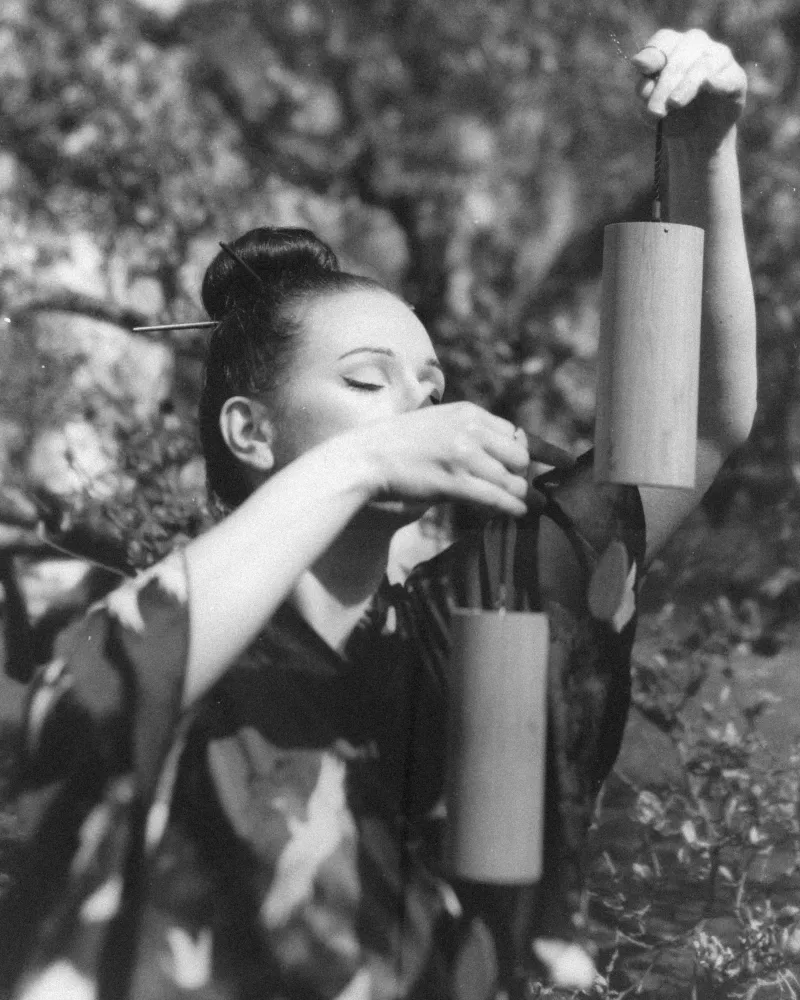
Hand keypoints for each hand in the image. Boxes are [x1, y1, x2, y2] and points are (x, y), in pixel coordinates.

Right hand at [350, 401, 529, 516]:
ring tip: (526, 506)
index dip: (516, 454)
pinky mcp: (453, 481)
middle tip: (515, 488)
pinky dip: (512, 507)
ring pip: (511, 480)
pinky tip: (519, 513)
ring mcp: (462, 455)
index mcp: (467, 413)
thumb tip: (498, 453)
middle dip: (520, 474)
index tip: (515, 469)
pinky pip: (495, 497)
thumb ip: (467, 432)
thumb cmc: (399, 444)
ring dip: (520, 496)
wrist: (366, 458)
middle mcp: (470, 430)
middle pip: (518, 456)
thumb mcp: (439, 424)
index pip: (513, 433)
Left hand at [632, 28, 746, 144]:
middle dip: (664, 85)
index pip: (663, 41)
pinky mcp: (736, 77)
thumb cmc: (672, 117)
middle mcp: (696, 46)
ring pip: (701, 65)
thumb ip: (645, 93)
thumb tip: (645, 82)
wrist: (698, 139)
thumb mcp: (652, 108)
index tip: (642, 68)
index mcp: (673, 48)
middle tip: (655, 111)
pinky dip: (717, 81)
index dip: (653, 54)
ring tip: (674, 104)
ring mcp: (719, 58)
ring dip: (686, 85)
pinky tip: (709, 86)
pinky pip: (726, 76)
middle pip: (679, 57)